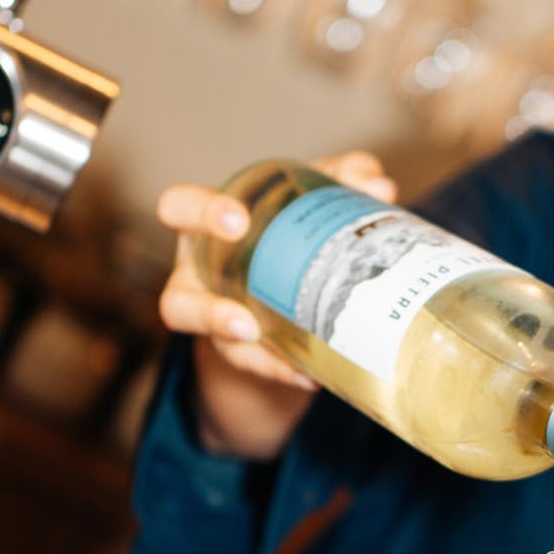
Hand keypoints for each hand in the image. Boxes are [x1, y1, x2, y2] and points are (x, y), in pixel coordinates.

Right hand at [155, 152, 396, 458]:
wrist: (287, 277)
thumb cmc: (286, 221)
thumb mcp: (310, 194)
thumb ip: (340, 178)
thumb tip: (377, 185)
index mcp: (205, 226)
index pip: (179, 209)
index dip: (199, 214)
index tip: (238, 221)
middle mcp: (200, 278)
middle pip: (177, 301)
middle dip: (207, 313)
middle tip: (246, 322)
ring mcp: (215, 321)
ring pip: (217, 356)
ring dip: (244, 354)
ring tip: (276, 355)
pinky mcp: (240, 352)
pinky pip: (254, 366)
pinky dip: (282, 369)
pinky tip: (311, 375)